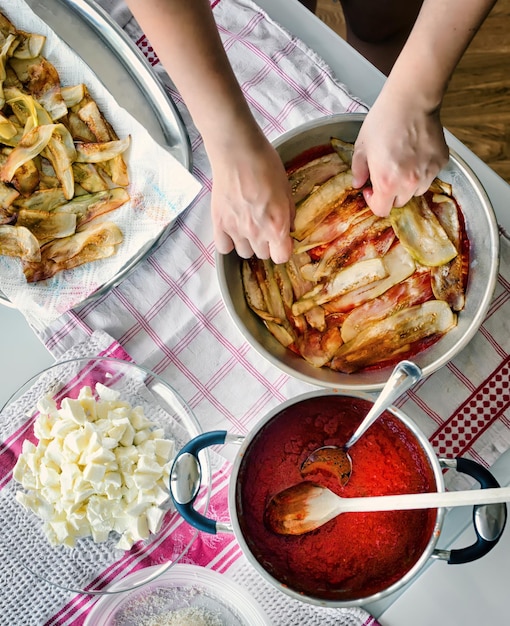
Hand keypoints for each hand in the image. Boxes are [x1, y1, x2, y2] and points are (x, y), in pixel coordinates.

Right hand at [209, 130, 294, 263]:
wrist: (238, 151)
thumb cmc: (265, 165)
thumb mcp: (286, 189)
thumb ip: (288, 213)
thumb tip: (288, 228)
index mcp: (277, 225)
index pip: (281, 257)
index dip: (282, 249)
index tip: (281, 241)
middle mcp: (257, 232)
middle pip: (262, 255)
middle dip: (266, 244)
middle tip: (263, 226)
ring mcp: (236, 229)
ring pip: (244, 253)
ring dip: (248, 243)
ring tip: (247, 226)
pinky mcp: (219, 223)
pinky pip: (224, 248)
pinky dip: (228, 242)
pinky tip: (232, 230)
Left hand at [351, 91, 448, 216]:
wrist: (411, 100)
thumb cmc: (384, 121)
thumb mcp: (361, 147)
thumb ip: (358, 170)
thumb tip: (358, 183)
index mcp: (386, 183)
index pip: (382, 210)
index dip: (374, 202)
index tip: (371, 189)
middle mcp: (409, 183)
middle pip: (399, 202)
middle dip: (390, 193)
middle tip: (386, 174)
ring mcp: (427, 174)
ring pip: (416, 191)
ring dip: (407, 184)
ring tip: (402, 163)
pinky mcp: (440, 163)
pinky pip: (429, 176)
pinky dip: (422, 171)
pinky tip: (415, 154)